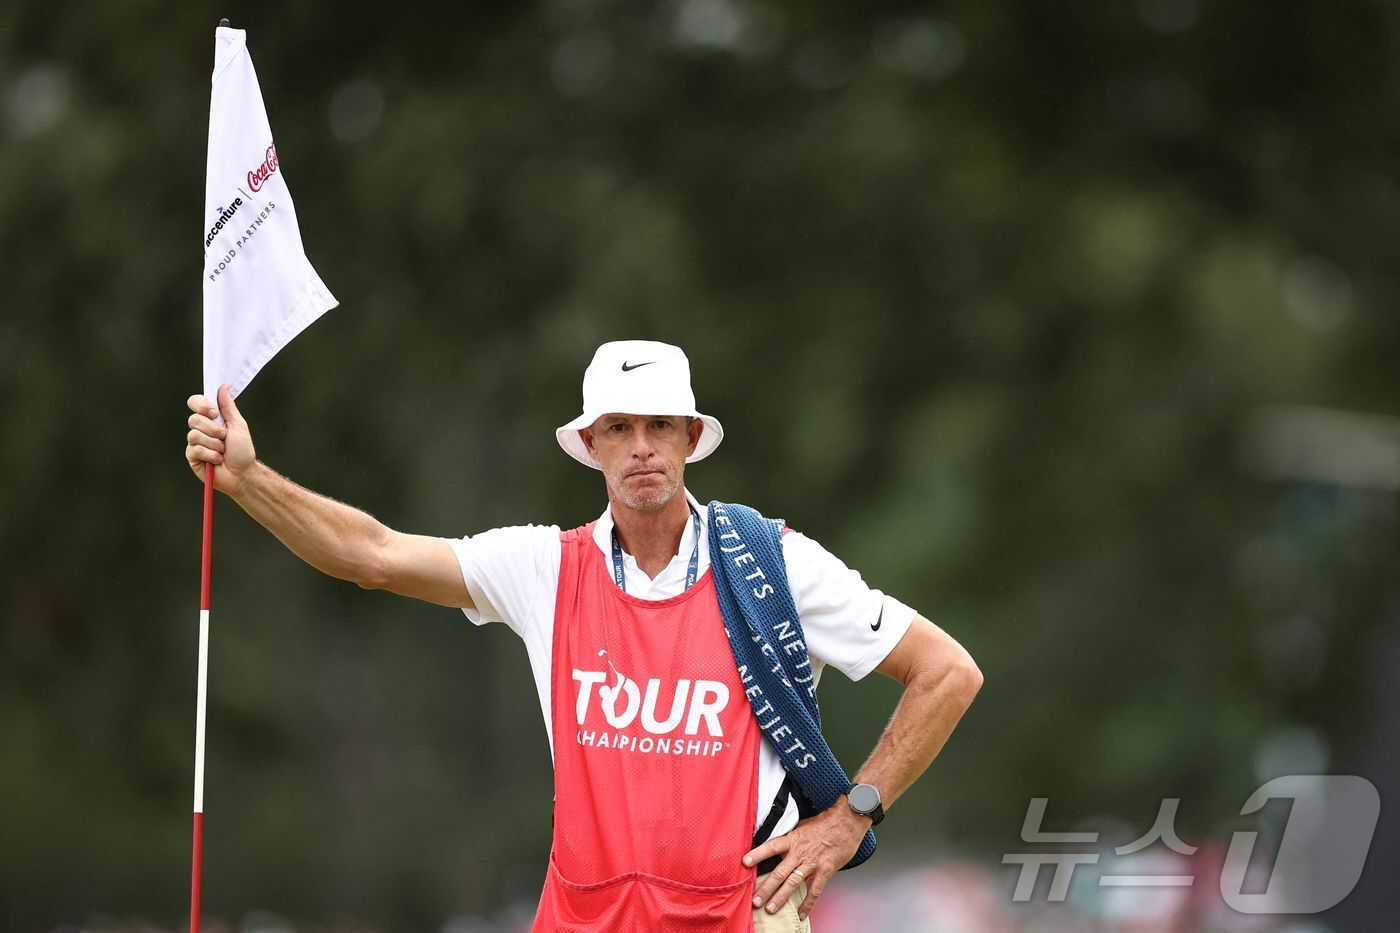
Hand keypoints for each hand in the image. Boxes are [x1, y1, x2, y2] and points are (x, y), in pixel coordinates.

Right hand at [185, 384, 256, 494]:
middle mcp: (200, 429)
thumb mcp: (238, 425)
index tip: (214, 412)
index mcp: (211, 419)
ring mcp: (195, 443)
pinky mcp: (192, 457)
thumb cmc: (243, 450)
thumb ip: (228, 407)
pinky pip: (194, 449)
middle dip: (213, 429)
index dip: (201, 405)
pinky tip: (217, 461)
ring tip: (222, 451)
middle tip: (224, 437)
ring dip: (214, 444)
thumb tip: (223, 387)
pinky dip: (210, 455)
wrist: (243, 474)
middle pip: (194, 419)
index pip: (195, 403)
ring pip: (193, 435)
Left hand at [742, 797, 869, 921]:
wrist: (847, 821)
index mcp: (793, 839)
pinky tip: (801, 913)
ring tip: (770, 908)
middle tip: (755, 900)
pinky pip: (815, 890)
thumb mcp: (803, 825)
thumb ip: (791, 837)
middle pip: (779, 872)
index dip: (757, 854)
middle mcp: (800, 852)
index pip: (771, 847)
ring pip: (793, 883)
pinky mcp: (825, 870)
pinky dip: (808, 904)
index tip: (745, 862)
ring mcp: (812, 863)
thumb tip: (780, 844)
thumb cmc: (826, 822)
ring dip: (780, 897)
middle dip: (766, 888)